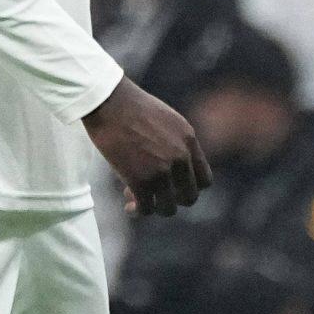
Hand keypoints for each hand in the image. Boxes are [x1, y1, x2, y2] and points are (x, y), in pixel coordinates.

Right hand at [84, 75, 210, 218]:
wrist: (109, 102)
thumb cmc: (131, 107)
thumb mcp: (166, 120)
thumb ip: (176, 143)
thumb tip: (172, 167)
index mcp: (188, 141)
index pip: (204, 180)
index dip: (189, 188)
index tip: (174, 187)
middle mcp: (180, 157)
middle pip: (189, 197)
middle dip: (172, 200)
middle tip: (155, 195)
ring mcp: (161, 170)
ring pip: (168, 208)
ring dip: (155, 208)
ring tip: (138, 201)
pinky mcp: (140, 180)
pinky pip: (146, 208)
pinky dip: (138, 210)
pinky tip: (129, 207)